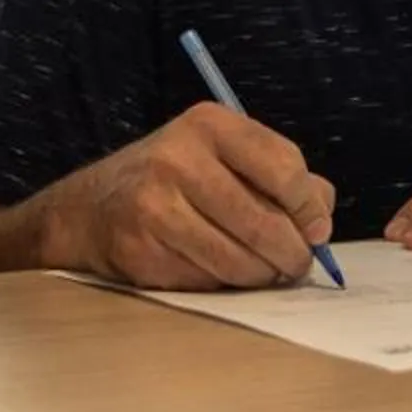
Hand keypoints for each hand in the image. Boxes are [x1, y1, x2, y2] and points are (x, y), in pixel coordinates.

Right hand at [40, 104, 337, 290]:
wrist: (89, 208)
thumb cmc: (173, 180)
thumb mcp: (221, 154)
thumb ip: (278, 175)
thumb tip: (322, 217)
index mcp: (209, 125)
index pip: (284, 167)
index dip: (310, 208)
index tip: (317, 230)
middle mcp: (179, 159)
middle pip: (265, 223)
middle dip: (292, 254)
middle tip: (297, 264)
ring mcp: (155, 206)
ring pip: (240, 261)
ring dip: (262, 276)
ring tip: (264, 271)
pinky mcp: (141, 250)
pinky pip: (207, 281)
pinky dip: (225, 285)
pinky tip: (220, 272)